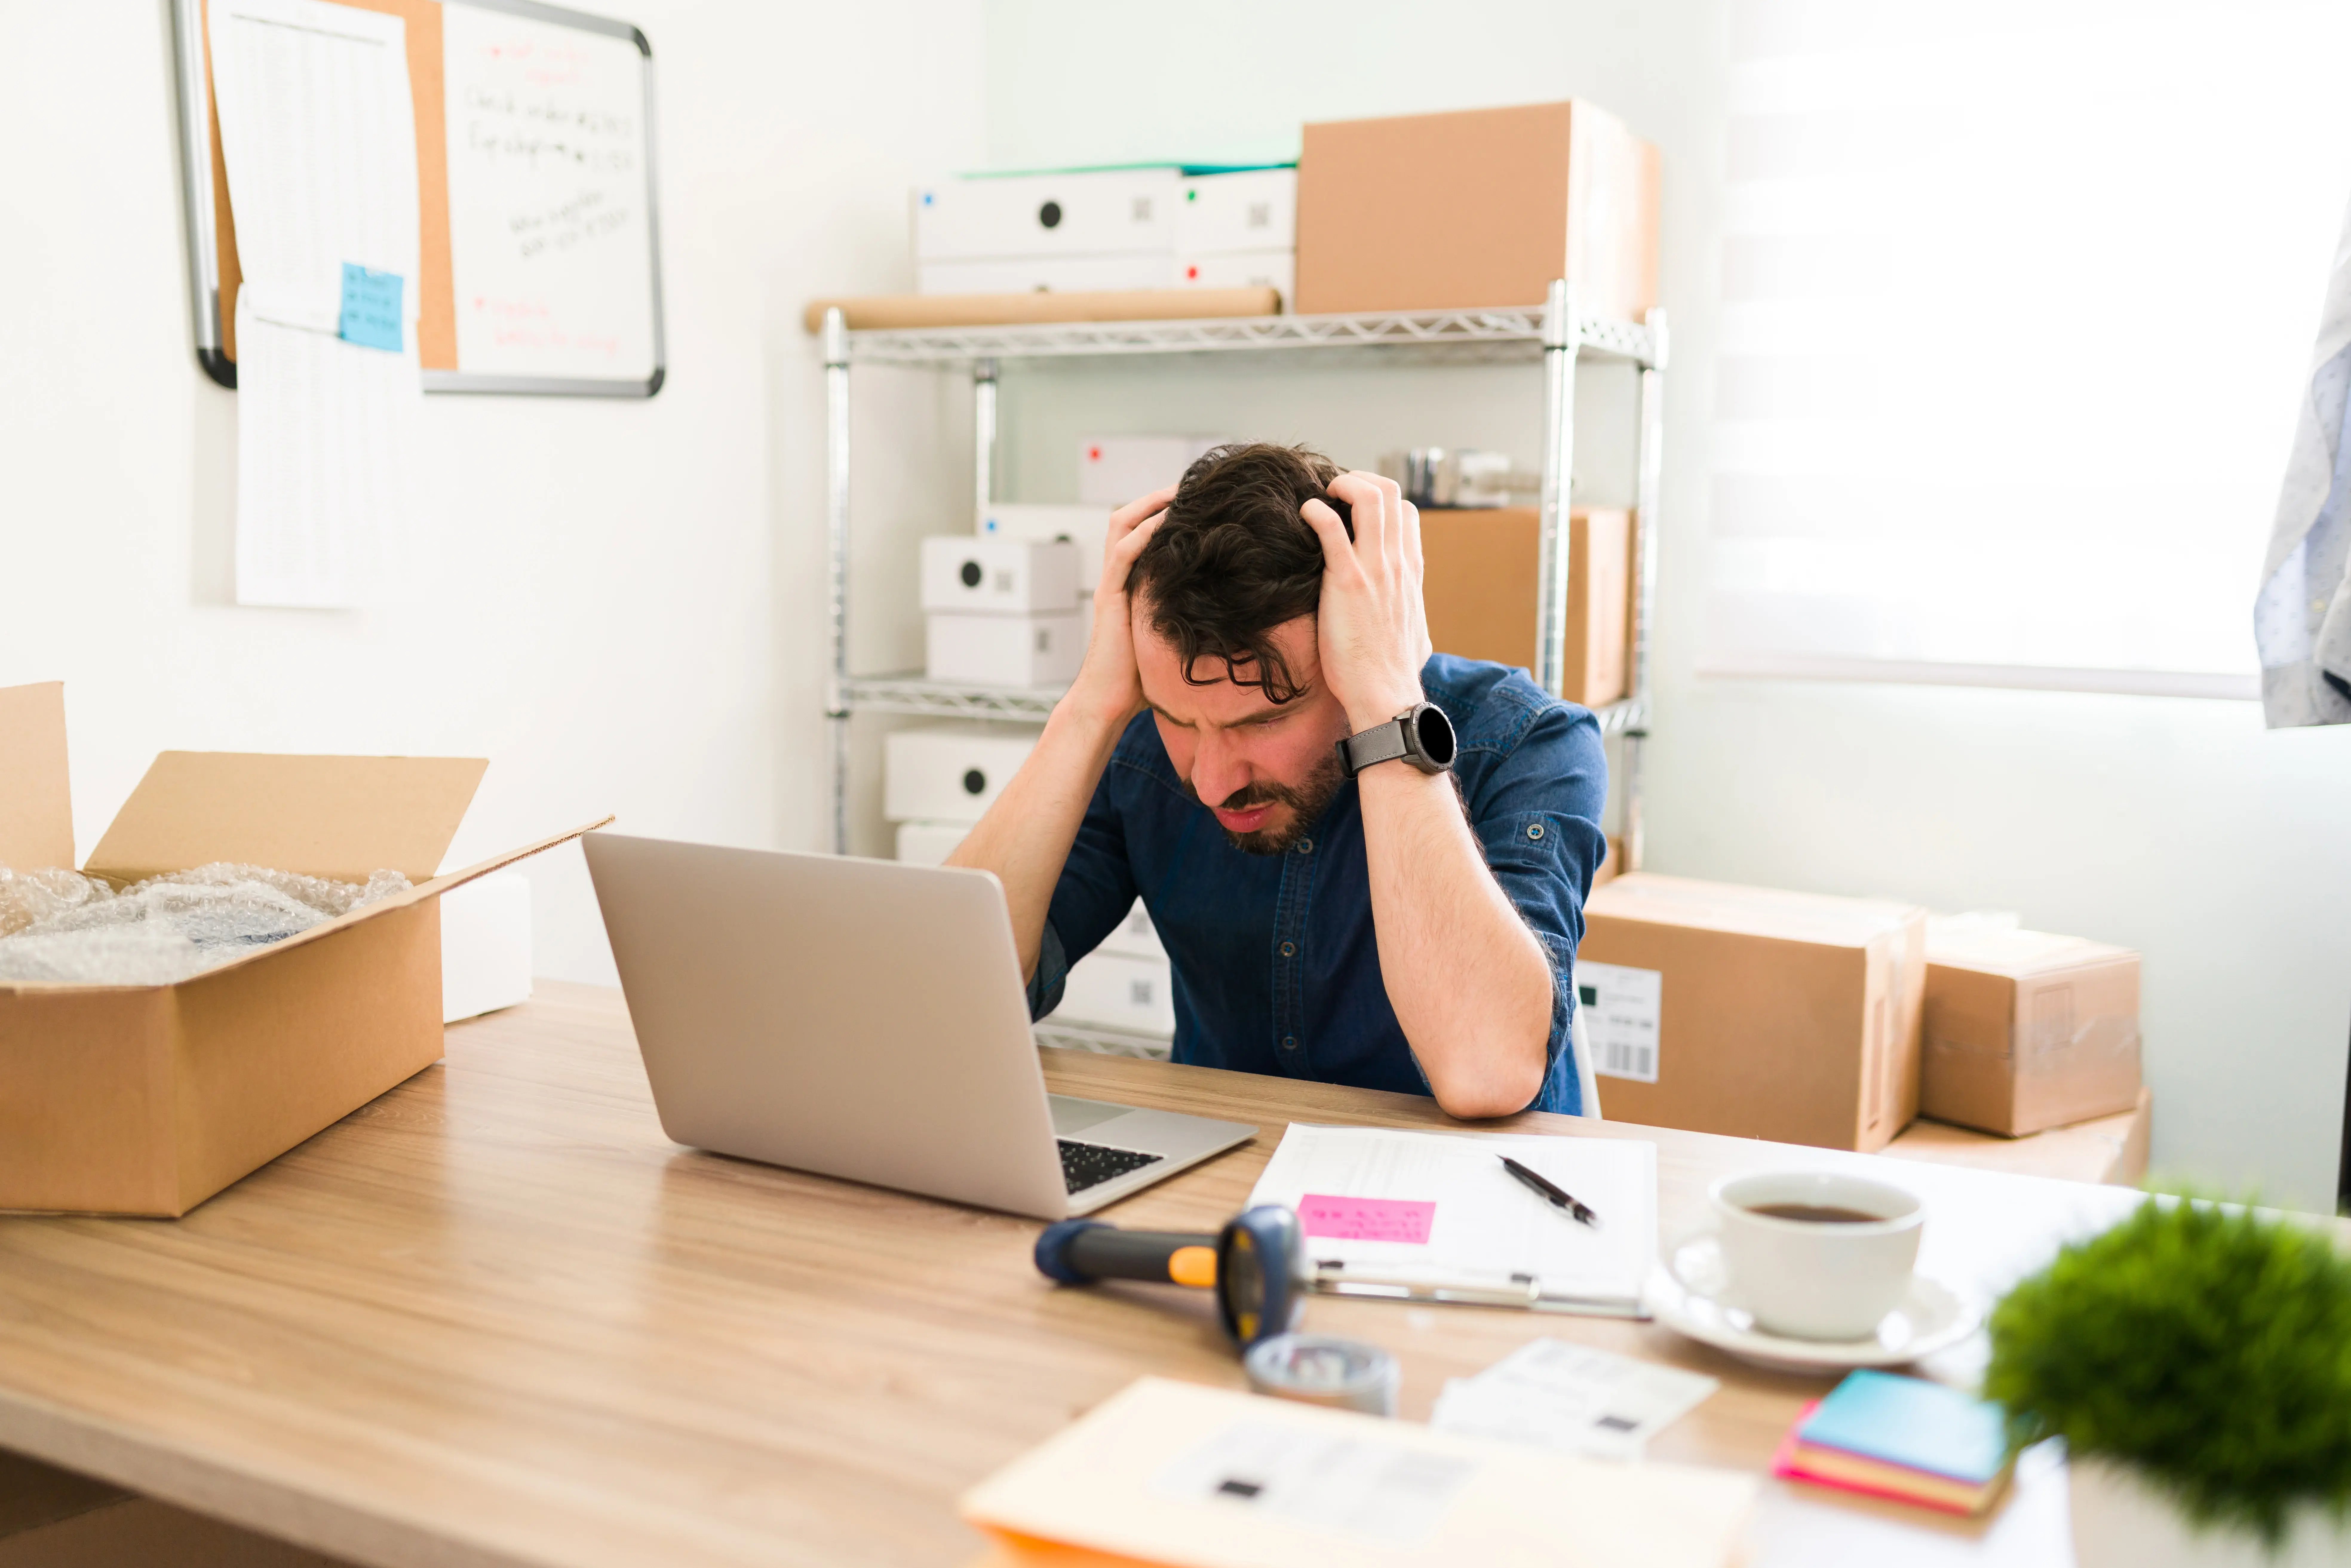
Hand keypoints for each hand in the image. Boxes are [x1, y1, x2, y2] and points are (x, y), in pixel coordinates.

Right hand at [1066, 484, 1174, 725]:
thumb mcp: (1169, 636)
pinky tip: (1164, 521)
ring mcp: (1111, 586)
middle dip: (1155, 497)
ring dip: (1149, 504)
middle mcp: (1117, 578)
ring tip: (1178, 491)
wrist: (1109, 702)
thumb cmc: (1140, 678)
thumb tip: (1228, 615)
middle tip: (1189, 483)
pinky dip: (1142, 533)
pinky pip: (1122, 555)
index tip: (1194, 499)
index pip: (1139, 532)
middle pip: (1126, 518)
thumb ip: (1186, 617)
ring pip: (1120, 526)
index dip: (1161, 511)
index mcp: (1129, 583)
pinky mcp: (1109, 598)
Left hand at [1301, 472, 1432, 731]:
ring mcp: (1374, 569)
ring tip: (1321, 495)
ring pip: (1368, 498)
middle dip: (1359, 480)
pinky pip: (1331, 528)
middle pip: (1389, 493)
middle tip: (1333, 492)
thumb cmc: (1394, 671)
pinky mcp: (1346, 581)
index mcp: (1410, 571)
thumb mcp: (1418, 635)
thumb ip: (1415, 618)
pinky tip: (1304, 515)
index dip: (1379, 499)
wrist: (1384, 694)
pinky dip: (1316, 512)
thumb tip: (1416, 624)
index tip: (1353, 507)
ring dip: (1341, 486)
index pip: (1406, 512)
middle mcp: (1397, 562)